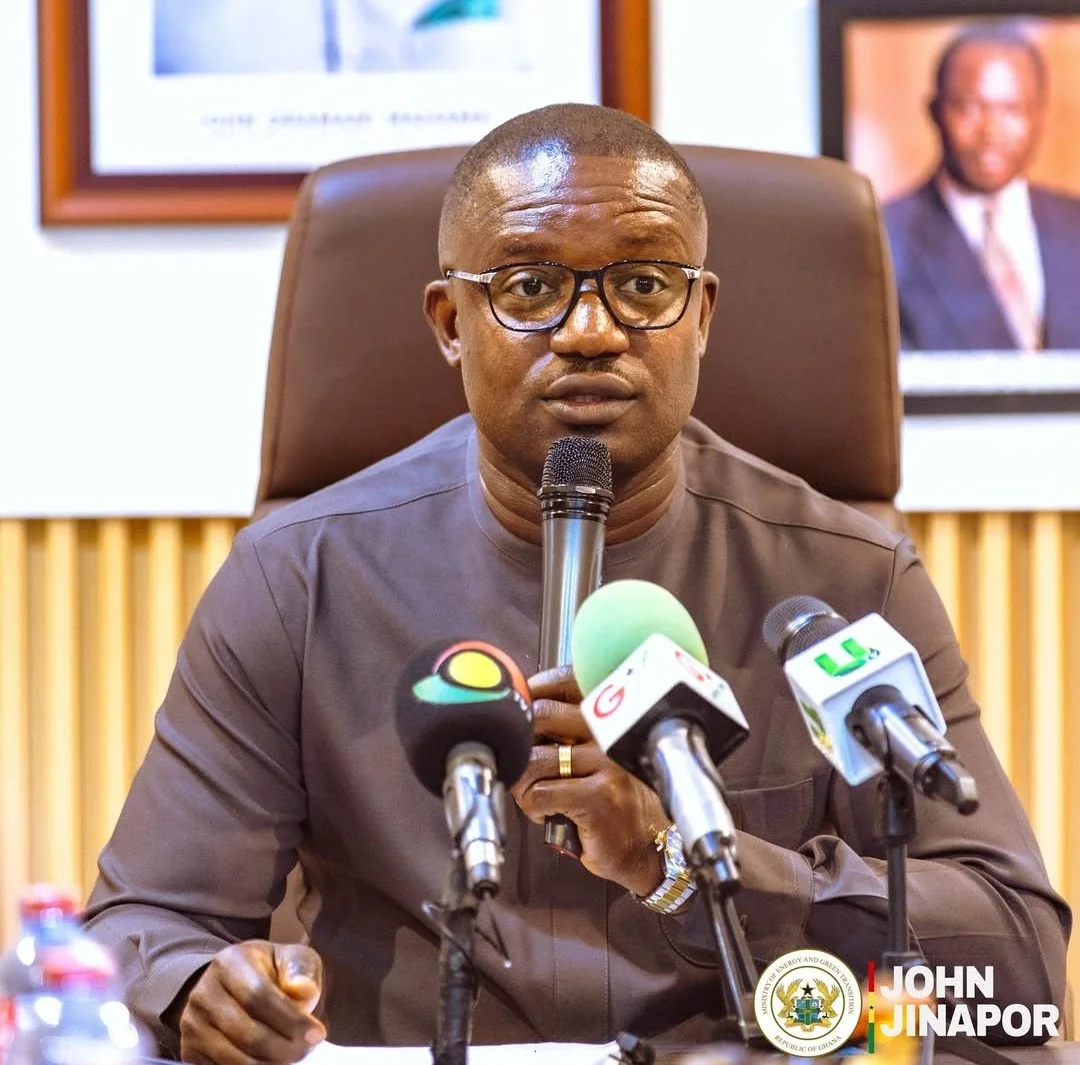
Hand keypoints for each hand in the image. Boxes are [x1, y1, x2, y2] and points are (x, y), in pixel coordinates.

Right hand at [179, 940, 324, 1064]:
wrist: (235, 983)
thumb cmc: (271, 971)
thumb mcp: (291, 958)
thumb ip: (301, 970)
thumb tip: (303, 990)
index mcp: (230, 962)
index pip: (259, 996)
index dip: (291, 1019)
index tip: (317, 1033)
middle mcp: (203, 992)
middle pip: (247, 1033)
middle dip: (284, 1048)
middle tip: (306, 1050)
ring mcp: (192, 1024)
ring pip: (233, 1058)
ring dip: (269, 1064)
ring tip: (291, 1056)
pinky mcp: (190, 1049)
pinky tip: (271, 1062)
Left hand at [511, 664, 668, 896]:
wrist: (644, 845)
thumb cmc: (611, 798)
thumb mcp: (592, 753)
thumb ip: (565, 727)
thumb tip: (521, 710)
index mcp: (607, 715)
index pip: (566, 680)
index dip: (534, 691)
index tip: (523, 715)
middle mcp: (610, 732)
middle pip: (540, 715)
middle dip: (520, 747)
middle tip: (525, 770)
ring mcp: (606, 762)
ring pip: (533, 760)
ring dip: (523, 785)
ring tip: (539, 798)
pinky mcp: (598, 796)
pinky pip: (539, 793)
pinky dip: (533, 808)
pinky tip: (549, 814)